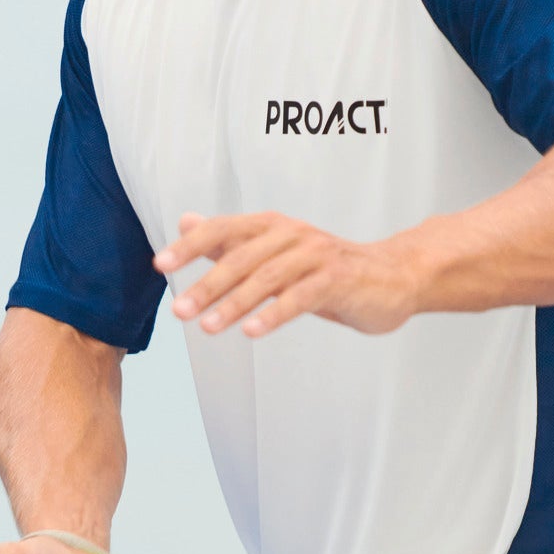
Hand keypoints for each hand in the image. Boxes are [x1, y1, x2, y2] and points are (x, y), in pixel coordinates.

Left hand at [155, 211, 419, 338]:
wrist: (391, 277)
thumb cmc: (327, 268)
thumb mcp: (275, 252)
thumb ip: (231, 241)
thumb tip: (187, 222)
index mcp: (272, 226)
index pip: (224, 230)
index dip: (191, 245)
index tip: (161, 265)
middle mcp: (291, 235)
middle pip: (242, 257)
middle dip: (207, 285)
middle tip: (179, 310)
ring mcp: (316, 256)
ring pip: (268, 278)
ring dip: (235, 303)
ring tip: (208, 327)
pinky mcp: (338, 279)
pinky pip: (301, 297)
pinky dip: (275, 314)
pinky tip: (252, 331)